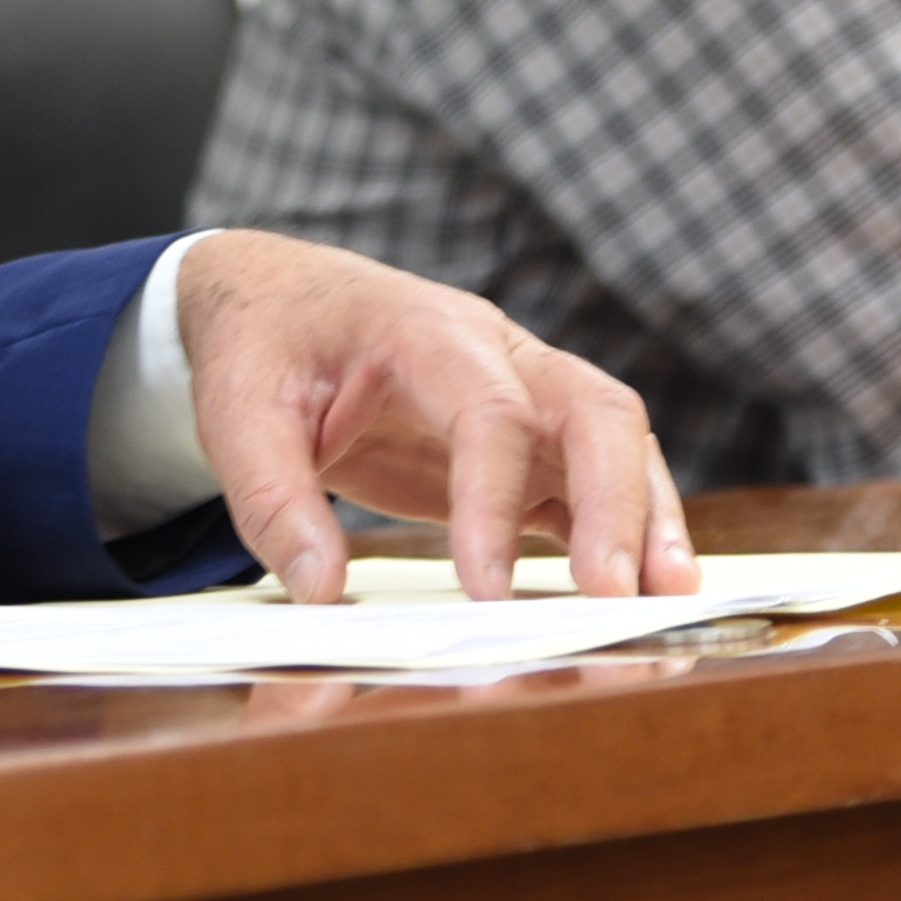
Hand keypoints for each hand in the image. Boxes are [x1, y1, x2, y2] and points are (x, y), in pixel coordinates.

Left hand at [177, 231, 694, 603]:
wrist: (276, 300)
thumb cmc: (263, 345)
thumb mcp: (235, 409)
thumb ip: (271, 499)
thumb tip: (320, 591)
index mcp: (421, 328)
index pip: (488, 409)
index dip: (495, 501)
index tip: (487, 591)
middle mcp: (494, 350)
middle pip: (591, 408)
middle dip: (616, 500)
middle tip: (615, 594)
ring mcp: (523, 390)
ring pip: (615, 438)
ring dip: (646, 516)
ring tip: (665, 601)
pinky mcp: (527, 442)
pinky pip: (593, 478)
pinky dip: (624, 530)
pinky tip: (637, 595)